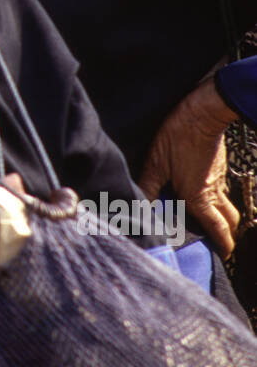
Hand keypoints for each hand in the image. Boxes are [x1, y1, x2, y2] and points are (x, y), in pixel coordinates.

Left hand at [139, 77, 240, 256]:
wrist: (203, 111)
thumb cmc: (179, 136)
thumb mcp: (156, 162)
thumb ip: (148, 187)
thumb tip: (137, 207)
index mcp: (199, 197)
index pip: (219, 229)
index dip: (224, 245)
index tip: (224, 255)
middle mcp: (213, 191)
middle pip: (230, 221)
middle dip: (227, 234)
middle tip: (218, 242)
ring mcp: (219, 178)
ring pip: (228, 204)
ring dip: (222, 216)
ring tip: (209, 221)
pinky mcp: (219, 166)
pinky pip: (222, 189)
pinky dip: (217, 198)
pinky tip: (202, 194)